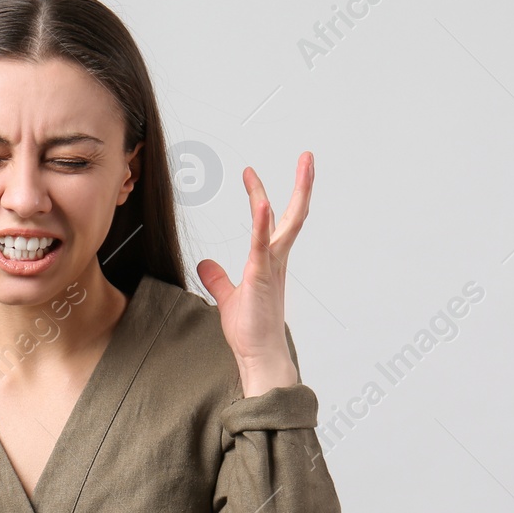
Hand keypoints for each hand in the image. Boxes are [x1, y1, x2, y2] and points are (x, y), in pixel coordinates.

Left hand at [195, 152, 312, 395]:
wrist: (259, 355)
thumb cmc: (250, 330)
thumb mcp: (227, 298)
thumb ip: (217, 279)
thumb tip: (205, 264)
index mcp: (269, 261)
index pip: (270, 221)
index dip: (262, 195)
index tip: (251, 173)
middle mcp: (276, 259)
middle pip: (294, 214)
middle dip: (302, 185)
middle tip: (308, 157)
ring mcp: (271, 267)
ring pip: (288, 222)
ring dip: (297, 192)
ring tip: (304, 164)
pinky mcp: (261, 277)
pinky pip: (263, 246)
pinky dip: (263, 224)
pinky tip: (263, 202)